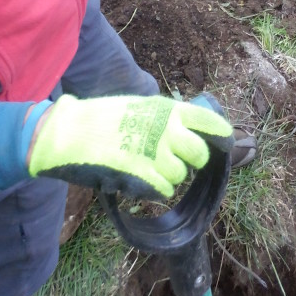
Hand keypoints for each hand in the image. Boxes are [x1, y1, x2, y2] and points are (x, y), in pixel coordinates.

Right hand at [28, 94, 233, 198]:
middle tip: (179, 160)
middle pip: (200, 154)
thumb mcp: (140, 106)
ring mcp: (155, 153)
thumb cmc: (102, 117)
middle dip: (193, 161)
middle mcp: (167, 130)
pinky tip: (142, 180)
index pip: (209, 121)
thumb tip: (186, 129)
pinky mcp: (142, 175)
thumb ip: (165, 118)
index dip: (220, 134)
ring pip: (181, 175)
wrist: (70, 132)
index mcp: (168, 109)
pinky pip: (164, 190)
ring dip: (170, 176)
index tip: (225, 140)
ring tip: (150, 168)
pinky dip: (156, 189)